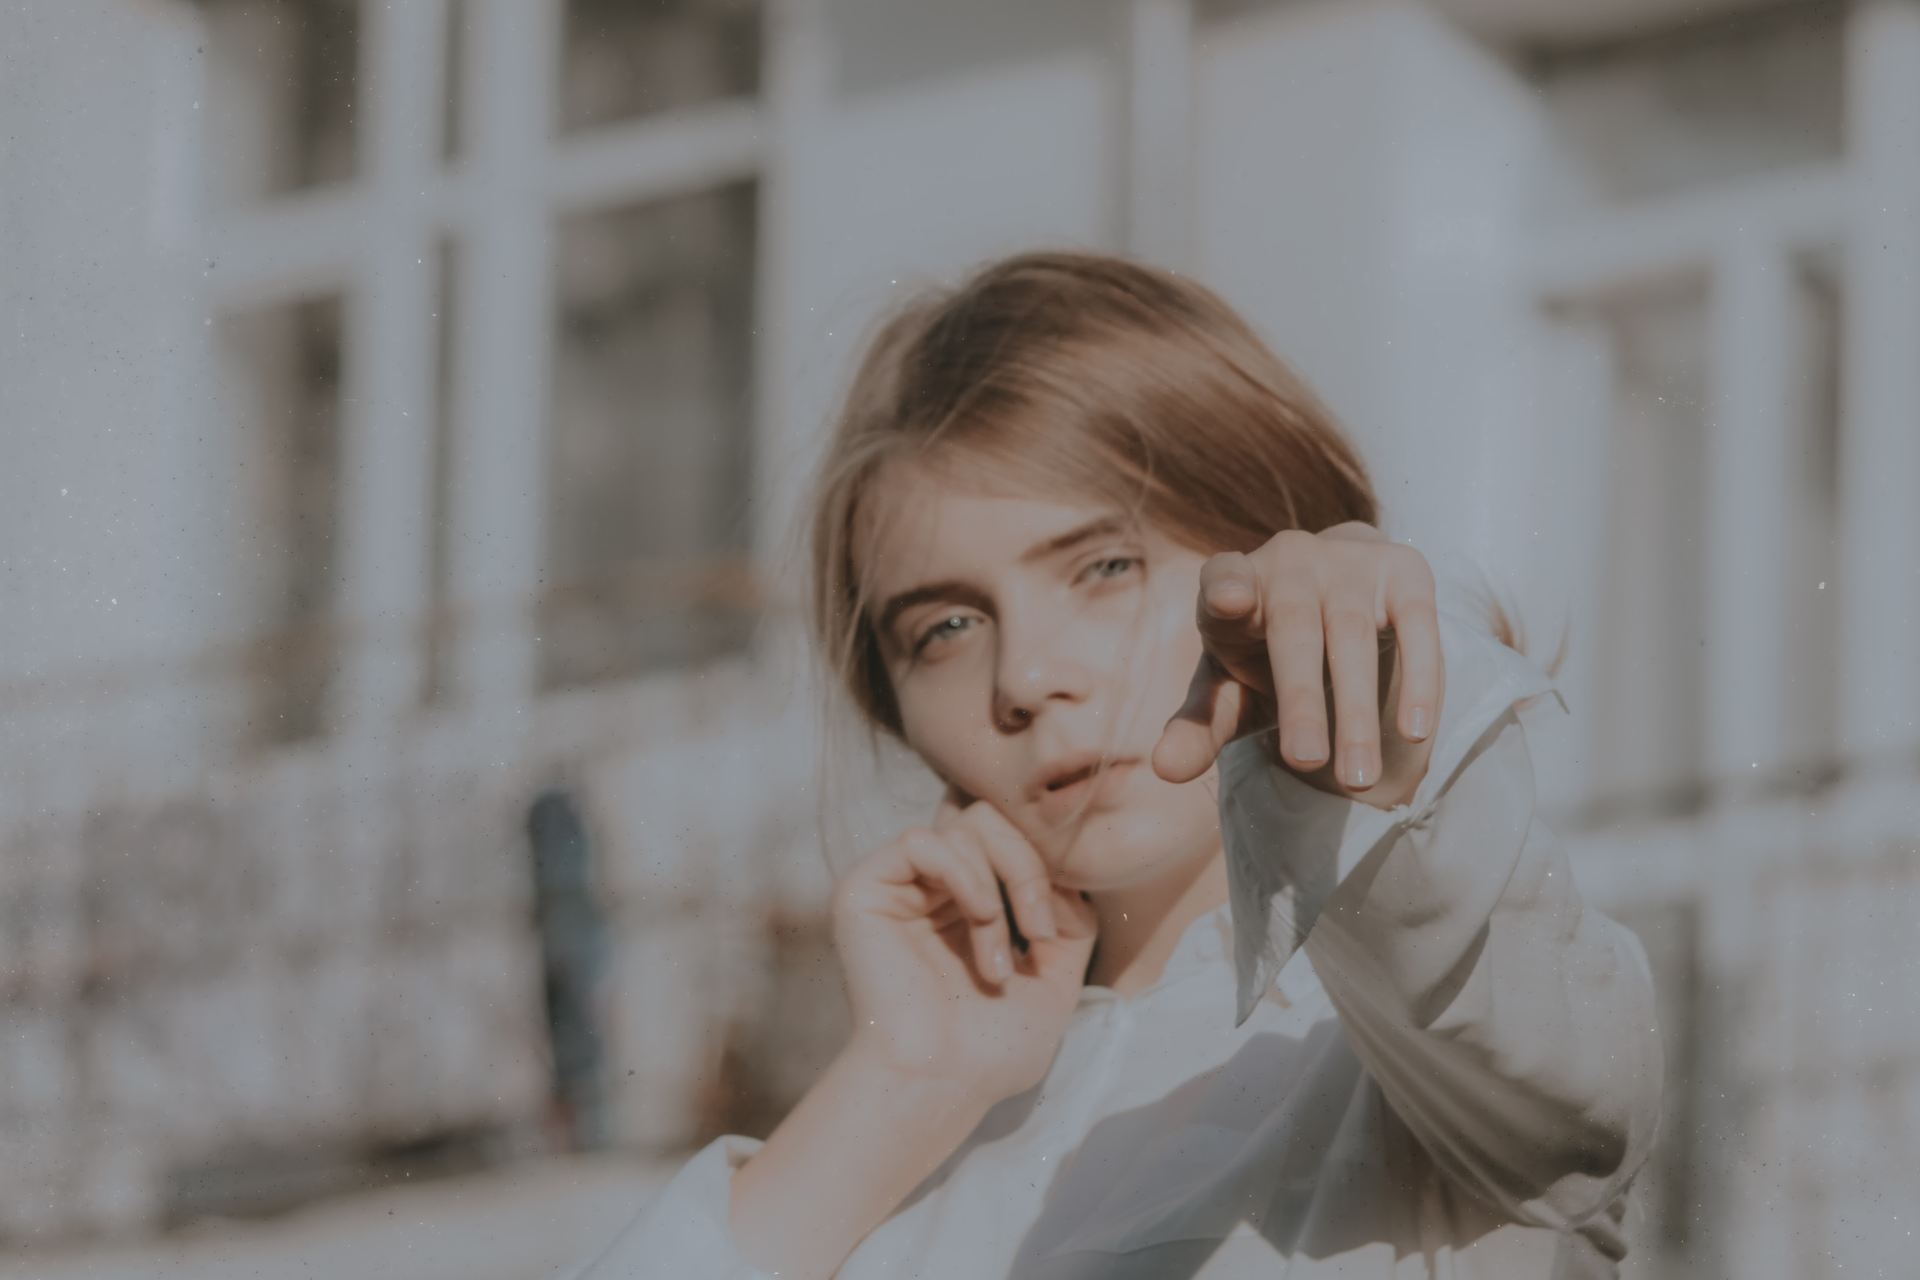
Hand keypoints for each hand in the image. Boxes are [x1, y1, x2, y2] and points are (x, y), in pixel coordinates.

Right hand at [829, 788, 1098, 1107]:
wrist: (942, 1081)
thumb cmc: (992, 1048)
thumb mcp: (1055, 979)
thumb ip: (1068, 918)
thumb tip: (1068, 871)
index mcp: (968, 906)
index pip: (1012, 840)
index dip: (1045, 869)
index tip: (1055, 932)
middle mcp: (931, 890)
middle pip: (989, 820)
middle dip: (1028, 868)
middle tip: (1039, 930)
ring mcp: (899, 888)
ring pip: (963, 827)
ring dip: (998, 890)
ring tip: (995, 961)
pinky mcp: (865, 890)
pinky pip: (920, 841)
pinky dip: (963, 872)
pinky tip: (977, 917)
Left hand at [1150, 523, 1443, 802]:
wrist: (1337, 594)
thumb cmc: (1266, 650)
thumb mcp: (1230, 686)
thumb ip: (1201, 725)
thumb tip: (1164, 769)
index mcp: (1231, 583)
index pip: (1222, 580)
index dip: (1225, 588)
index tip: (1229, 601)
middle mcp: (1288, 561)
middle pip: (1294, 630)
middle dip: (1300, 699)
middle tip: (1305, 761)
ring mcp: (1347, 561)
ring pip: (1352, 636)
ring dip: (1357, 710)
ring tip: (1358, 778)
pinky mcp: (1402, 569)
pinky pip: (1416, 624)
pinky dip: (1419, 677)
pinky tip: (1417, 729)